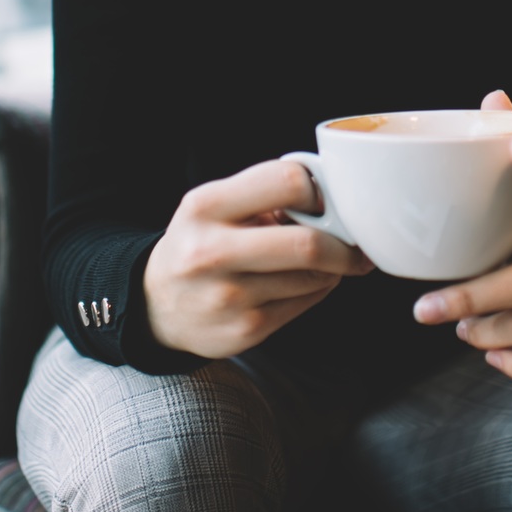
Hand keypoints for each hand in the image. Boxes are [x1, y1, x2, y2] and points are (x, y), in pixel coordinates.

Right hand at [143, 158, 374, 359]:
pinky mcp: (244, 329)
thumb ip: (268, 193)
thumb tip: (336, 198)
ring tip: (322, 261)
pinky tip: (303, 282)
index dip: (319, 190)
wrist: (158, 305)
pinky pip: (306, 303)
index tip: (326, 200)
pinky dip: (317, 289)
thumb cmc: (201, 242)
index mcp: (206, 205)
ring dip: (332, 268)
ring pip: (314, 277)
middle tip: (354, 242)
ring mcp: (228, 295)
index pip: (286, 181)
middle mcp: (211, 251)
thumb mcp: (217, 205)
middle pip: (307, 243)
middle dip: (344, 243)